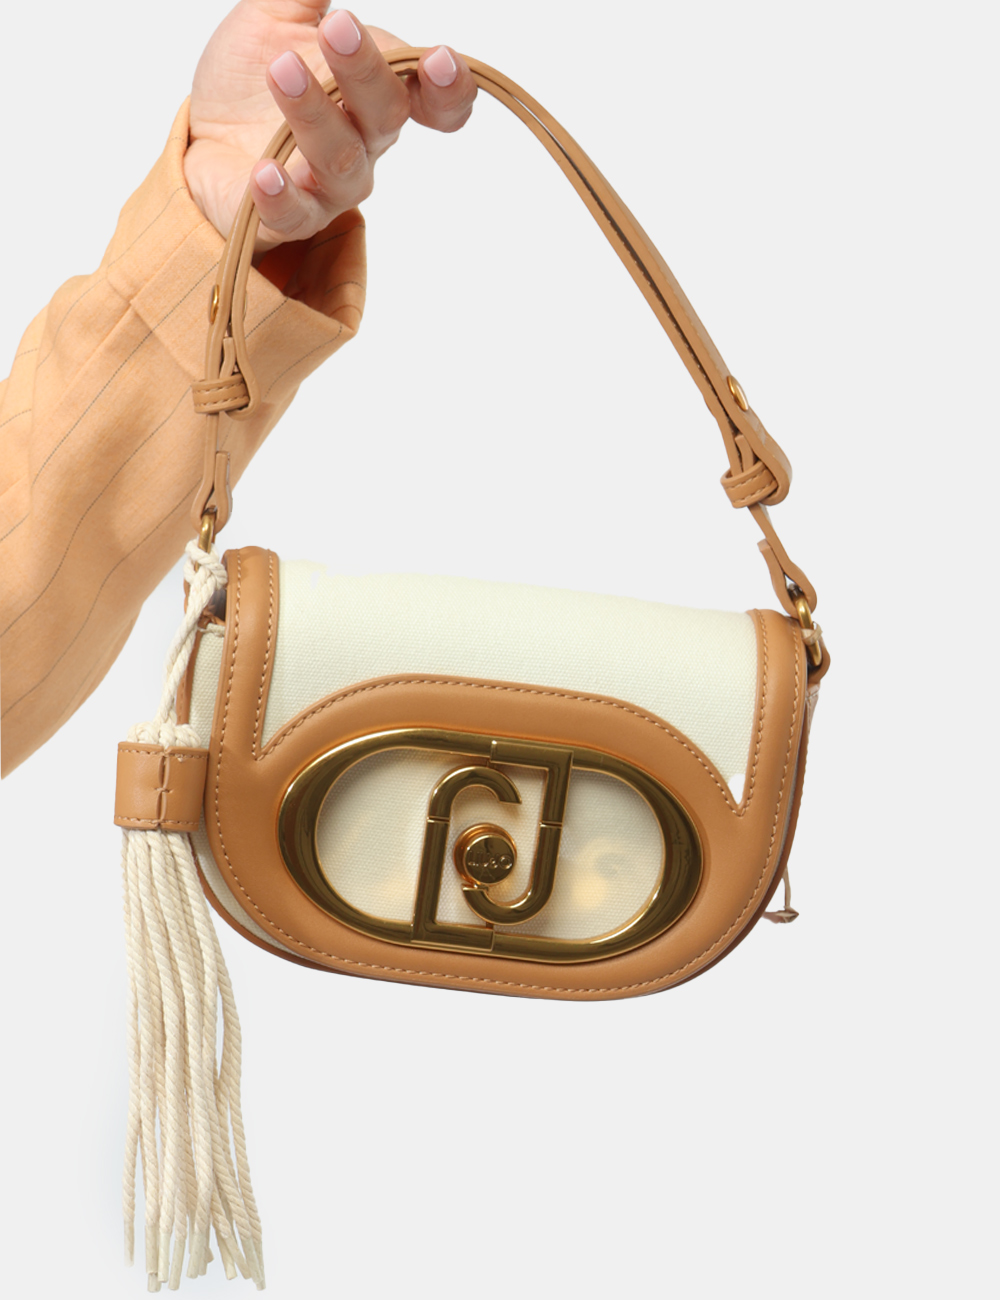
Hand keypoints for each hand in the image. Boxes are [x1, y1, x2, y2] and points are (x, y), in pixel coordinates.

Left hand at [182, 3, 475, 258]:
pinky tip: (265, 172)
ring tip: (282, 70)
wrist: (199, 137)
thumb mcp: (272, 17)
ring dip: (315, 114)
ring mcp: (328, 186)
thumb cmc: (249, 83)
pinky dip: (281, 195)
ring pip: (341, 159)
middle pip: (386, 116)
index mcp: (372, 96)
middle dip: (366, 72)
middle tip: (337, 27)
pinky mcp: (288, 216)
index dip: (448, 89)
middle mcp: (363, 144)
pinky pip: (294, 214)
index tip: (440, 61)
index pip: (431, 99)